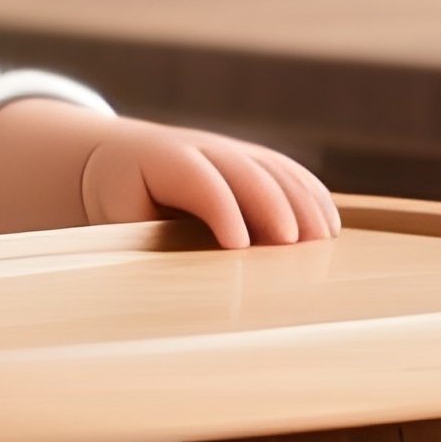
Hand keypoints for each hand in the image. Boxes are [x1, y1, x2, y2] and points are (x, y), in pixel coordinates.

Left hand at [0, 101, 340, 246]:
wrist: (116, 162)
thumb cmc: (114, 207)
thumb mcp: (112, 224)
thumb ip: (137, 247)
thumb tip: (160, 295)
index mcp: (153, 160)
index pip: (195, 177)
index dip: (220, 207)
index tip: (239, 245)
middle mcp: (197, 147)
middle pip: (244, 169)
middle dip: (270, 206)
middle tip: (291, 246)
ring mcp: (230, 150)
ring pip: (274, 169)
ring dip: (301, 204)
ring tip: (321, 243)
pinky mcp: (253, 160)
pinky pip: (290, 173)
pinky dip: (312, 198)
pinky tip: (328, 229)